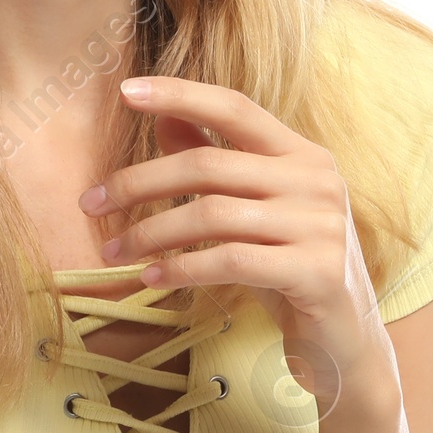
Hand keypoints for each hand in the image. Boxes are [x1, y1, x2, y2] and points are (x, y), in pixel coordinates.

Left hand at [79, 76, 390, 387]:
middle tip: (89, 204)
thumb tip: (163, 117)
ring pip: (212, 215)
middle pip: (208, 164)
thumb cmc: (287, 268)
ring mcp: (321, 225)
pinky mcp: (317, 272)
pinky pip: (230, 261)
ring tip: (115, 252)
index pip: (235, 108)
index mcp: (302, 153)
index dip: (180, 94)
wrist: (343, 342)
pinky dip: (181, 269)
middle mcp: (317, 180)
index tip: (125, 90)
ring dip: (150, 234)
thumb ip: (216, 161)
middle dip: (139, 183)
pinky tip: (151, 279)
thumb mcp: (252, 211)